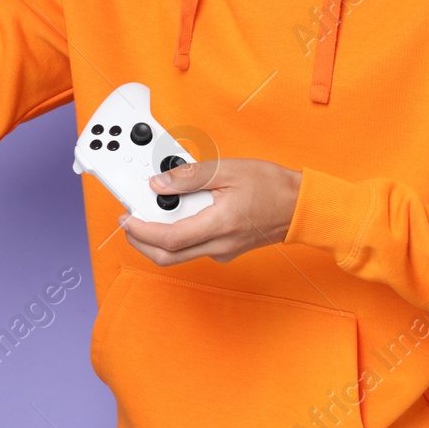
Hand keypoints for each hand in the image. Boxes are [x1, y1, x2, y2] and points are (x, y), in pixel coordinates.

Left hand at [118, 158, 302, 265]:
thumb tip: (159, 184)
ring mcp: (223, 250)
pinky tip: (179, 210)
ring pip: (180, 253)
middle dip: (141, 241)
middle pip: (168, 256)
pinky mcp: (226, 248)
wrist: (302, 206)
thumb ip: (190, 177)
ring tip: (152, 208)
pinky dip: (179, 232)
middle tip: (129, 220)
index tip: (127, 217)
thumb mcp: (228, 170)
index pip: (168, 240)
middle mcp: (219, 245)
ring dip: (159, 237)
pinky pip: (195, 245)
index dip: (141, 231)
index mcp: (219, 225)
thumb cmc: (272, 186)